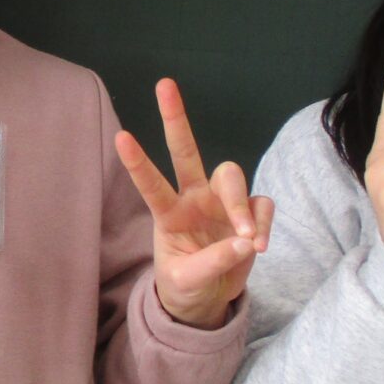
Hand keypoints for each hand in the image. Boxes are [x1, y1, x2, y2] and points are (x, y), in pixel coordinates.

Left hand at [114, 78, 273, 327]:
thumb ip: (212, 263)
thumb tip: (245, 242)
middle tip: (163, 84)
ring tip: (246, 238)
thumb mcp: (187, 282)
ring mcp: (222, 202)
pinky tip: (258, 248)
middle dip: (175, 119)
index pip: (151, 184)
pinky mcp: (250, 213)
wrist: (209, 299)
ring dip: (240, 204)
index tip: (120, 137)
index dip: (138, 163)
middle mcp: (194, 198)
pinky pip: (262, 205)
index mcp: (169, 214)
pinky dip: (263, 225)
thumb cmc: (186, 286)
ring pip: (232, 176)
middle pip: (186, 151)